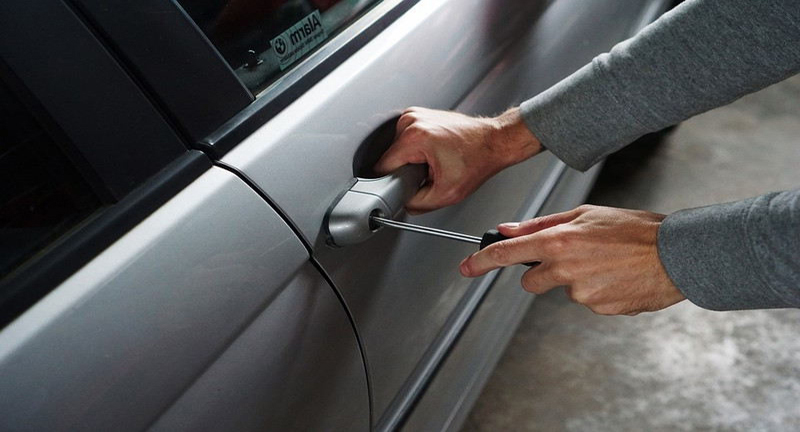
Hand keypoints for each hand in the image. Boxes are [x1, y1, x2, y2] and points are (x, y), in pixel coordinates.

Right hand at [374, 107, 541, 213]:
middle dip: (406, 170)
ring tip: (433, 162)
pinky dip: (416, 150)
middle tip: (429, 173)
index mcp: (414, 137)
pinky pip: (406, 140)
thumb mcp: (446, 194)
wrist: (494, 142)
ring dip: (411, 160)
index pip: (383, 166)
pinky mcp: (419, 115)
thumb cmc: (477, 160)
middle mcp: (411, 120)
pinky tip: (434, 153)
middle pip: (391, 158)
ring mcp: (415, 115)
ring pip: (397, 149)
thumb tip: (402, 203)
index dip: (392, 182)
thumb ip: (417, 204)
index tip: (406, 186)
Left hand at [459, 205, 685, 314]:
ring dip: (576, 279)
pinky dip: (597, 291)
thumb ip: (542, 223)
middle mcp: (565, 269)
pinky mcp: (598, 309)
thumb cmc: (635, 229)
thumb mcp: (585, 214)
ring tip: (606, 263)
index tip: (467, 268)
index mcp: (558, 241)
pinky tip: (617, 277)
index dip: (481, 261)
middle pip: (530, 281)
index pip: (507, 254)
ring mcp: (581, 293)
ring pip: (562, 289)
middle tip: (573, 257)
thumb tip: (509, 229)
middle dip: (542, 272)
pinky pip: (586, 300)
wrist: (676, 255)